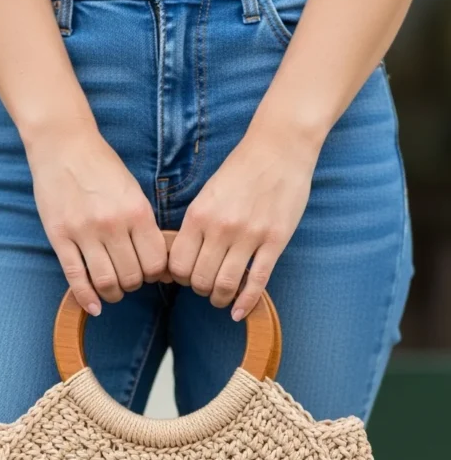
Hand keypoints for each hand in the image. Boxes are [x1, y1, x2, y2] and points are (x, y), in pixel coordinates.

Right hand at [27, 126, 167, 313]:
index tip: (148, 272)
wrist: (63, 144)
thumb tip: (157, 263)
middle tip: (129, 280)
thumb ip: (144, 225)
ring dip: (113, 293)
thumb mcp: (133, 192)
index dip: (155, 274)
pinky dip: (86, 298)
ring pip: (106, 282)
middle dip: (134, 285)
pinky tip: (94, 306)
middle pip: (132, 277)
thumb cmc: (102, 167)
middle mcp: (112, 224)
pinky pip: (75, 277)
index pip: (155, 263)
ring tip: (113, 290)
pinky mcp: (59, 237)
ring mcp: (84, 232)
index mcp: (136, 212)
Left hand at [168, 118, 320, 318]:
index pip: (178, 264)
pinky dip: (245, 303)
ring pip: (225, 285)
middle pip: (200, 280)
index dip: (180, 277)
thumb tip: (182, 257)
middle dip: (200, 290)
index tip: (187, 277)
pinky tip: (238, 312)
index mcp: (200, 215)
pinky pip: (257, 281)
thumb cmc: (242, 169)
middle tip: (205, 288)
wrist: (280, 147)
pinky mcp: (275, 241)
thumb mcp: (208, 193)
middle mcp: (222, 228)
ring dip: (219, 298)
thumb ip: (196, 225)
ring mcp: (250, 236)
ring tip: (221, 298)